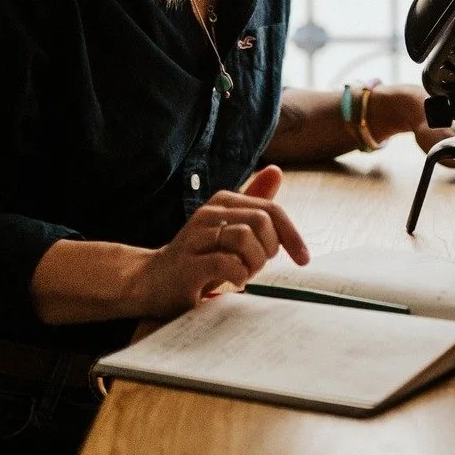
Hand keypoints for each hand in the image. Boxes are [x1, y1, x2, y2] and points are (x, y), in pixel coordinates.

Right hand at [128, 164, 309, 316]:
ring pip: (246, 238)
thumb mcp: (229, 230)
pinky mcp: (188, 263)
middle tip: (257, 268)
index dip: (293, 234)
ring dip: (255, 263)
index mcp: (223, 201)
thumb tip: (276, 171)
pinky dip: (239, 275)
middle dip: (270, 249)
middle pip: (263, 221)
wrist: (150, 282)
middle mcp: (209, 212)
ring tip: (244, 275)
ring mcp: (196, 236)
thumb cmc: (199, 258)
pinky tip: (233, 282)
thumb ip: (254, 205)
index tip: (304, 259)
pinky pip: (228, 263)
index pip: (272, 209)